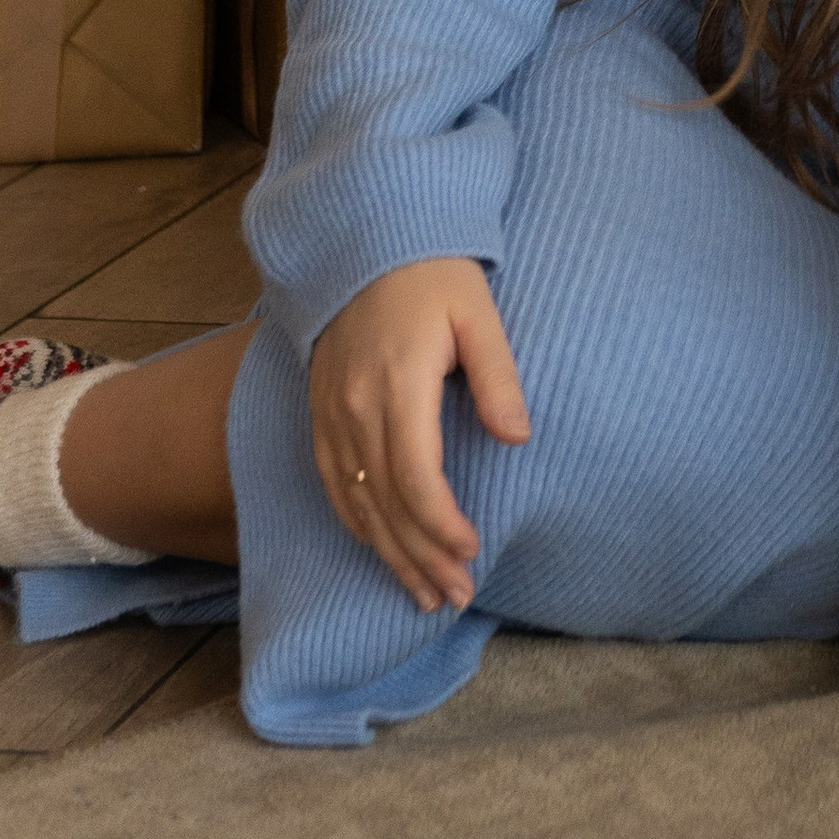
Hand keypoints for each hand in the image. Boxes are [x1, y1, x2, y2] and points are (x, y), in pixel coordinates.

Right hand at [308, 255, 530, 613]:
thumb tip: (517, 437)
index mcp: (397, 384)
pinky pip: (333, 485)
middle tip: (457, 597)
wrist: (364, 242)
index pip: (415, 477)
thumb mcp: (477, 313)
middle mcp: (354, 409)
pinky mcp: (320, 415)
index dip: (441, 524)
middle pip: (385, 504)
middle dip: (421, 558)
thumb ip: (496, 376)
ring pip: (357, 505)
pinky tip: (381, 550)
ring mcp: (331, 415)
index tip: (471, 551)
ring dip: (390, 554)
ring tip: (426, 594)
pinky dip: (357, 526)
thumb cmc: (432, 274)